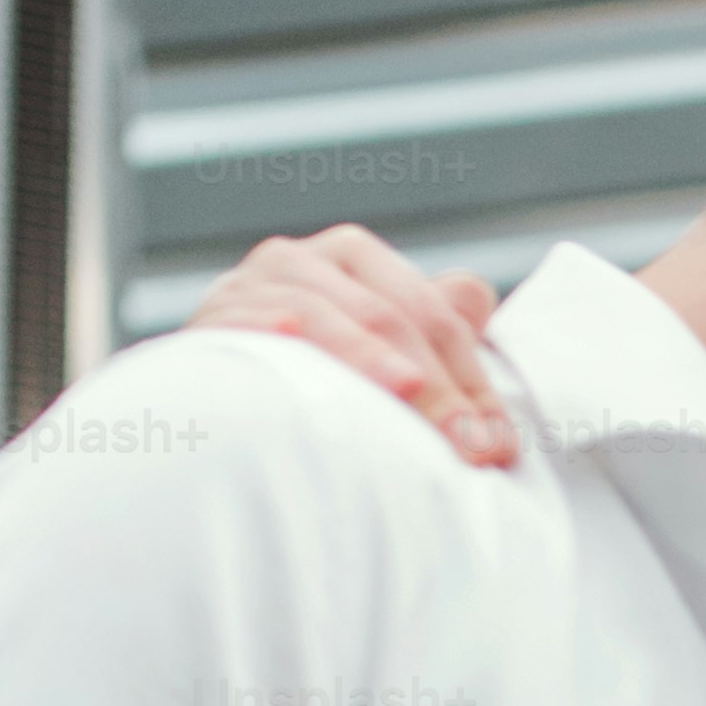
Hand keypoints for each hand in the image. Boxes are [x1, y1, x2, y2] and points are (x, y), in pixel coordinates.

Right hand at [187, 226, 512, 465]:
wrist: (205, 402)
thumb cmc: (303, 379)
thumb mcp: (374, 349)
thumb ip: (427, 322)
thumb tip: (475, 293)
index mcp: (351, 259)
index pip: (430, 312)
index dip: (472, 379)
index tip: (500, 445)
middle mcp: (300, 260)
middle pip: (388, 316)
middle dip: (439, 388)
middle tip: (472, 446)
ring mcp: (250, 286)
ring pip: (327, 315)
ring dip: (369, 357)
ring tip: (409, 392)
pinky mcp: (210, 320)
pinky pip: (250, 321)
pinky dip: (277, 330)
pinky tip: (298, 347)